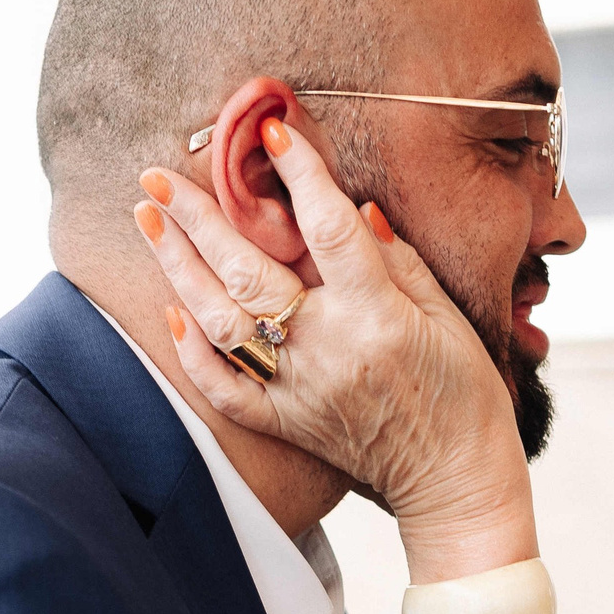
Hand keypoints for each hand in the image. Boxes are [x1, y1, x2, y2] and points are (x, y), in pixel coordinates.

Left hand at [136, 124, 530, 571]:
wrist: (455, 482)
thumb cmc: (466, 397)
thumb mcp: (449, 318)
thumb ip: (401, 260)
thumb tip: (355, 208)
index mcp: (377, 317)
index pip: (328, 230)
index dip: (300, 175)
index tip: (271, 131)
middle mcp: (327, 351)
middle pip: (249, 273)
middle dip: (199, 218)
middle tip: (157, 176)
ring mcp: (298, 391)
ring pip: (221, 323)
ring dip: (178, 269)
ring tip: (148, 221)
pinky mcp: (285, 424)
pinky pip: (224, 389)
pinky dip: (194, 352)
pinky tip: (172, 310)